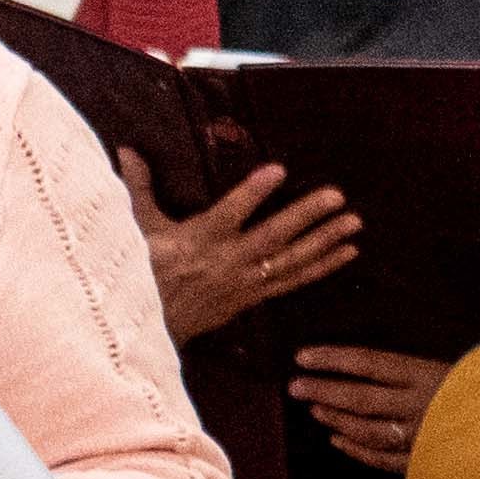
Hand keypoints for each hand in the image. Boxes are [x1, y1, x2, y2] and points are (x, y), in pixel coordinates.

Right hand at [125, 151, 358, 344]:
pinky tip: (347, 253)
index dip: (253, 193)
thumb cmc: (140, 272)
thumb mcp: (137, 229)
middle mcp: (227, 262)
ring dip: (324, 242)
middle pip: (272, 237)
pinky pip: (293, 282)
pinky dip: (322, 268)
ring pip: (290, 262)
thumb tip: (126, 150)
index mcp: (199, 241)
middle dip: (306, 216)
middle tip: (337, 196)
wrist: (147, 328)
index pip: (229, 213)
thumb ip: (138, 188)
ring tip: (354, 223)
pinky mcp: (254, 297)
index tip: (278, 170)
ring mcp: (245, 282)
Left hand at [291, 345, 452, 474]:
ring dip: (337, 420)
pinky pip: (382, 459)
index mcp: (428, 374)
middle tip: (295, 387)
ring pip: (368, 432)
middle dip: (324, 392)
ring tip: (316, 410)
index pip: (368, 363)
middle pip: (361, 398)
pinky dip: (357, 450)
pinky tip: (338, 440)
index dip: (332, 359)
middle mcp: (420, 406)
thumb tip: (378, 362)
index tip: (304, 357)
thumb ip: (423, 366)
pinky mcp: (425, 462)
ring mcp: (421, 438)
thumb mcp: (461, 366)